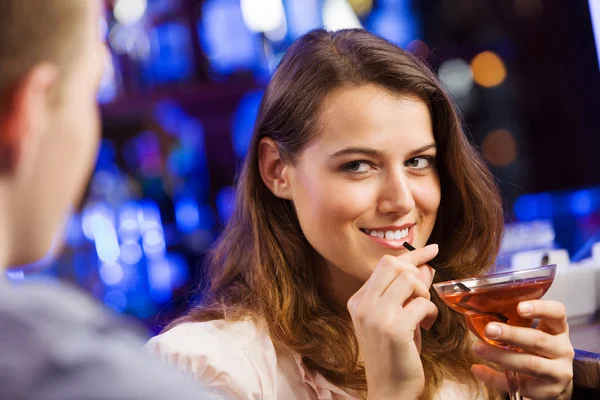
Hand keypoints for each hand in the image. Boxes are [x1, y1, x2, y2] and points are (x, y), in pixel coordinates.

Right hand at [347, 244, 438, 399]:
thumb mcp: (399, 316)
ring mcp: (375, 317)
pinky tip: (426, 327)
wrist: (389, 389)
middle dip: (417, 273)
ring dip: (424, 294)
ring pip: (409, 281)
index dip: (412, 255)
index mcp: (359, 300)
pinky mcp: (393, 329)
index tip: (432, 249)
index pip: (385, 265)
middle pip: (394, 265)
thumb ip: (408, 291)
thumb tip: (425, 266)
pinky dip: (430, 312)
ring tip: (423, 314)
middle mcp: (363, 305)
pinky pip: (421, 303)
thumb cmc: (396, 353)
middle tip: (424, 292)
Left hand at [471, 300, 573, 399]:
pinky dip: (495, 377)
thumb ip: (517, 322)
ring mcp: (558, 372)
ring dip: (500, 356)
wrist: (555, 381)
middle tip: (489, 329)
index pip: (557, 313)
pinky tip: (479, 369)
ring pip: (530, 364)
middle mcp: (562, 350)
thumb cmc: (539, 350)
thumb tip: (480, 310)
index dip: (540, 308)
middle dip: (512, 334)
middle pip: (538, 340)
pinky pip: (520, 385)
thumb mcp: (536, 332)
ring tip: (477, 348)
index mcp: (558, 329)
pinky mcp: (548, 392)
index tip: (520, 307)